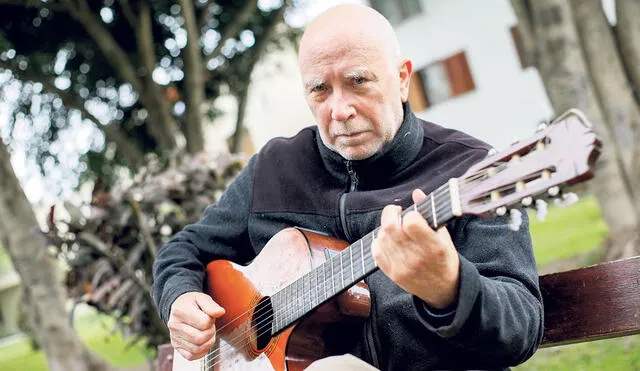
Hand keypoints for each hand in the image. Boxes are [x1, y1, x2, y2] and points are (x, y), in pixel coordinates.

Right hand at [167, 292, 225, 360]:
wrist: (179, 307)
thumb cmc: (192, 303)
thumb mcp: (202, 298)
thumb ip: (211, 305)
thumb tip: (220, 312)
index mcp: (180, 311)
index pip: (204, 323)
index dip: (211, 321)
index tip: (209, 317)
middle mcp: (174, 326)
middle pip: (200, 338)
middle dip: (210, 332)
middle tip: (209, 326)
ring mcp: (174, 337)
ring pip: (197, 349)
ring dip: (208, 342)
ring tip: (206, 333)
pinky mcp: (176, 346)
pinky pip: (191, 356)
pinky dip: (201, 352)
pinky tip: (203, 342)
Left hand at [372, 189, 459, 308]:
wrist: (444, 290)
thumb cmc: (445, 259)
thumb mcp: (444, 236)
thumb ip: (430, 213)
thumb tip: (416, 192)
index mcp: (434, 247)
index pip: (411, 223)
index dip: (409, 214)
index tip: (412, 215)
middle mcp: (417, 259)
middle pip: (390, 228)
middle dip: (391, 214)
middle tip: (397, 213)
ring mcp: (403, 268)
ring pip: (381, 238)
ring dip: (386, 229)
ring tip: (395, 229)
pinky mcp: (393, 275)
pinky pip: (376, 252)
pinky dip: (379, 242)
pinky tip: (388, 240)